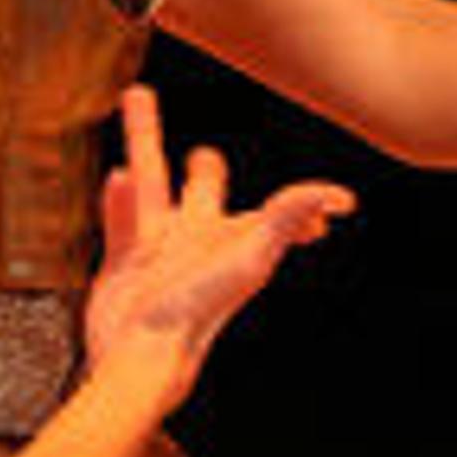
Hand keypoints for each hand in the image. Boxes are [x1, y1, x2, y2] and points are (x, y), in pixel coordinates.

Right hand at [84, 87, 352, 385]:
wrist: (137, 356)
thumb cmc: (196, 312)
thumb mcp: (250, 257)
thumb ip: (288, 218)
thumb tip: (341, 197)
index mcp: (233, 242)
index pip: (273, 213)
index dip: (302, 205)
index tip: (332, 205)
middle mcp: (196, 244)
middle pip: (201, 190)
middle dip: (204, 169)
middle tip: (205, 154)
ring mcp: (156, 255)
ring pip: (149, 187)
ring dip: (144, 143)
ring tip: (135, 100)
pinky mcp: (122, 267)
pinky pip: (121, 221)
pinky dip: (117, 198)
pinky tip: (115, 177)